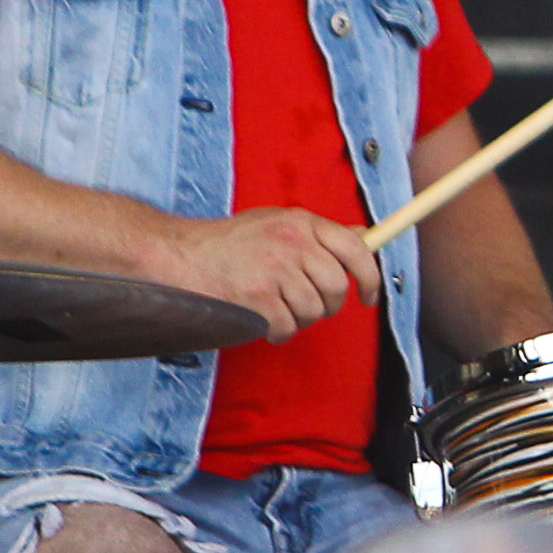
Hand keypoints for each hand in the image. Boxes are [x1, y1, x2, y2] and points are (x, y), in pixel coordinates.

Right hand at [170, 207, 382, 338]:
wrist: (180, 255)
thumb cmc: (230, 242)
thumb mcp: (277, 222)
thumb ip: (320, 233)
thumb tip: (362, 237)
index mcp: (302, 222)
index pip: (356, 249)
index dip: (371, 277)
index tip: (370, 296)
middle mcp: (293, 244)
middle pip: (337, 288)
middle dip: (329, 305)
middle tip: (310, 305)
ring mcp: (275, 272)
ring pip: (313, 311)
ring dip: (299, 318)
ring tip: (276, 306)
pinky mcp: (258, 299)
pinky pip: (288, 328)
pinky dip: (278, 330)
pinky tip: (261, 317)